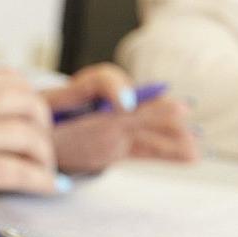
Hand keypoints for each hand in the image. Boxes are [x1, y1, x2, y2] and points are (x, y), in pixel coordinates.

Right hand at [0, 69, 58, 205]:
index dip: (30, 94)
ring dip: (44, 154)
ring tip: (45, 167)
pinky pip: (20, 172)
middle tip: (44, 139)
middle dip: (44, 123)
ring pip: (29, 137)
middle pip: (28, 104)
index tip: (35, 110)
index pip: (9, 78)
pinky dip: (41, 180)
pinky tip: (49, 186)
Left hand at [43, 64, 199, 173]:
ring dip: (173, 135)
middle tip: (182, 109)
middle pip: (138, 105)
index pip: (105, 81)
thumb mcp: (46, 104)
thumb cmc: (43, 114)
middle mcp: (112, 101)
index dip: (116, 90)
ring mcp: (121, 124)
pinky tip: (194, 155)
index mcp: (90, 84)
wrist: (41, 133)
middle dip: (160, 110)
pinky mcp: (124, 144)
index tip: (123, 104)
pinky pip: (149, 148)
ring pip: (150, 129)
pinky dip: (170, 152)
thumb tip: (92, 100)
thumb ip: (66, 98)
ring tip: (197, 142)